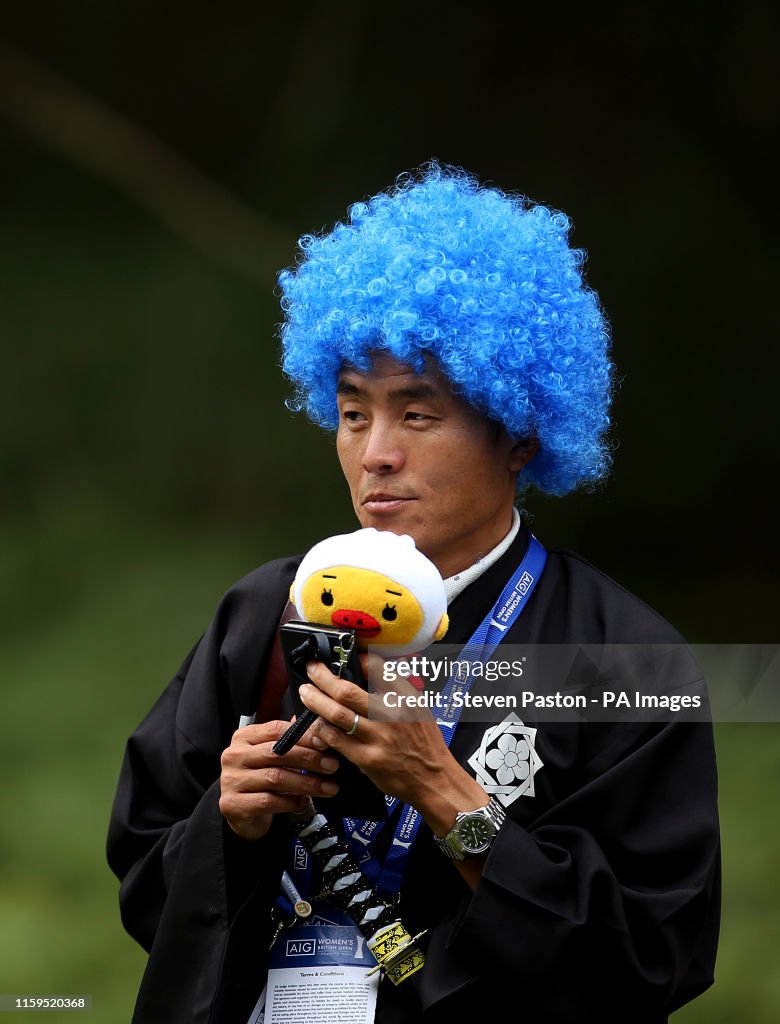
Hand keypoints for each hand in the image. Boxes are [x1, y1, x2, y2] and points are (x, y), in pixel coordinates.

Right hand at [219, 718, 340, 840]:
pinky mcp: (233, 804)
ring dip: (306, 783)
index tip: (325, 744)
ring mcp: (231, 780)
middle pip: (276, 753)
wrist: (240, 811)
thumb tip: (319, 730)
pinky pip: (268, 801)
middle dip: (309, 759)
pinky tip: (304, 802)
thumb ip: (289, 742)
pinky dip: (290, 802)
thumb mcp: (272, 756)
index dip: (303, 736)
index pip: (276, 730)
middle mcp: (233, 756)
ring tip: (327, 787)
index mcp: (243, 737)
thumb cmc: (260, 778)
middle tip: (331, 766)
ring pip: (275, 778)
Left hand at [298, 655, 485, 832]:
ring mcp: (378, 737)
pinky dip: (323, 729)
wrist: (434, 779)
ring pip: (337, 714)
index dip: (354, 659)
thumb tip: (368, 669)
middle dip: (323, 677)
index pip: (376, 667)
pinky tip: (317, 724)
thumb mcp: (419, 707)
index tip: (341, 657)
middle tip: (312, 670)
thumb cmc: (425, 743)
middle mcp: (391, 715)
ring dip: (316, 701)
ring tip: (305, 693)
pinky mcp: (368, 759)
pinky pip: (337, 740)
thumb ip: (396, 689)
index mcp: (405, 697)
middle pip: (347, 691)